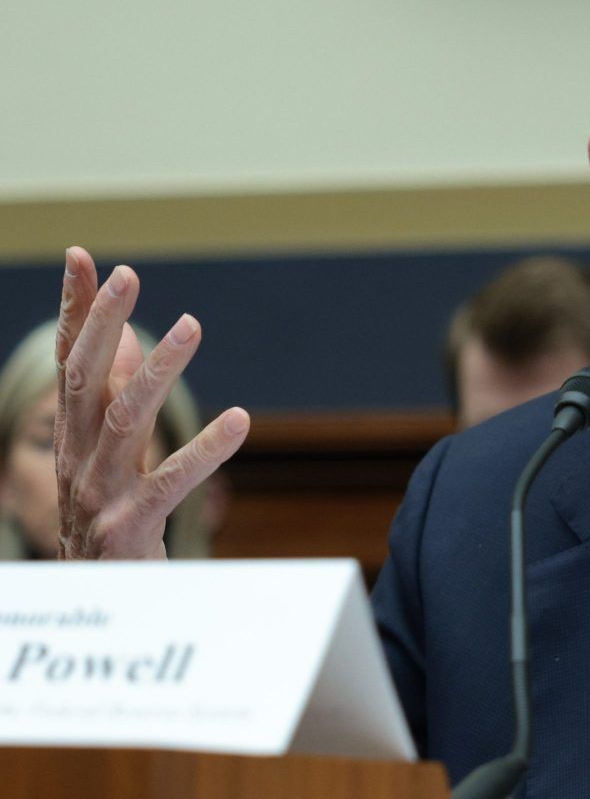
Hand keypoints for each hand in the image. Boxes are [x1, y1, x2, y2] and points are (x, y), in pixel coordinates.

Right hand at [54, 247, 250, 558]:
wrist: (102, 613)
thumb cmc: (112, 524)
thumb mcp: (110, 458)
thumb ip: (116, 399)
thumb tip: (134, 336)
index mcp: (73, 439)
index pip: (70, 363)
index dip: (75, 310)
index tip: (84, 256)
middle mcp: (77, 459)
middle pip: (85, 380)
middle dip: (103, 323)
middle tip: (129, 273)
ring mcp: (98, 495)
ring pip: (125, 421)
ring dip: (157, 370)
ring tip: (190, 324)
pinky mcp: (128, 529)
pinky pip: (170, 484)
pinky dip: (205, 450)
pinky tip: (240, 420)